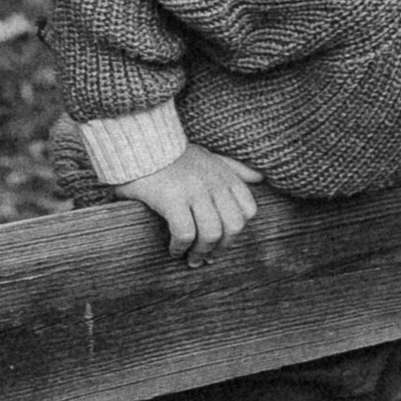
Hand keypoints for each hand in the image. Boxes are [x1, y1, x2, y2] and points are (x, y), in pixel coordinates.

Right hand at [117, 144, 261, 262]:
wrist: (141, 142)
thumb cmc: (173, 153)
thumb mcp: (209, 155)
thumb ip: (234, 167)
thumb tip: (260, 177)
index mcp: (224, 174)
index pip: (248, 210)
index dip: (236, 230)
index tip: (221, 240)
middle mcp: (214, 182)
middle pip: (233, 226)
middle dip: (222, 247)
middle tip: (207, 257)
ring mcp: (194, 190)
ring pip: (212, 234)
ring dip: (201, 252)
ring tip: (190, 259)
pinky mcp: (172, 199)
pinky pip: (185, 233)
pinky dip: (180, 247)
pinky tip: (174, 250)